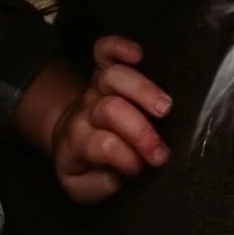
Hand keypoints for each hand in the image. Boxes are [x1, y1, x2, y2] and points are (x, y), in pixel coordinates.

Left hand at [17, 34, 170, 203]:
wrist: (69, 136)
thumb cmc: (85, 164)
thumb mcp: (83, 188)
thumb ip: (98, 186)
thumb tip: (121, 174)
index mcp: (79, 143)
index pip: (103, 145)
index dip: (126, 158)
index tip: (143, 170)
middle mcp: (87, 112)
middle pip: (110, 109)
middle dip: (140, 131)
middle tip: (161, 152)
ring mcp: (95, 88)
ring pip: (113, 78)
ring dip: (141, 90)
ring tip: (164, 108)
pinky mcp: (101, 69)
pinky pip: (103, 50)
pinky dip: (118, 46)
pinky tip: (138, 54)